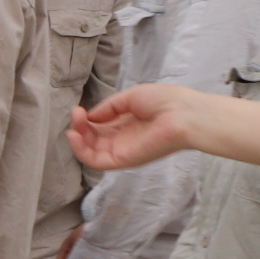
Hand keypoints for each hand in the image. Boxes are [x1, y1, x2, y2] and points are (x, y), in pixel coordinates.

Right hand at [70, 83, 210, 172]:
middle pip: (93, 139)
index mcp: (128, 124)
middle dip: (80, 127)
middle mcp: (124, 139)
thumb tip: (90, 116)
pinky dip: (80, 151)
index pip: (99, 127)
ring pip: (91, 151)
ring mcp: (123, 150)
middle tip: (76, 114)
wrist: (185, 114)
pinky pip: (95, 161)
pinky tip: (74, 135)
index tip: (79, 109)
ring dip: (77, 138)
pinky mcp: (123, 160)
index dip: (86, 119)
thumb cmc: (165, 101)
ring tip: (75, 125)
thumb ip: (109, 107)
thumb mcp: (131, 97)